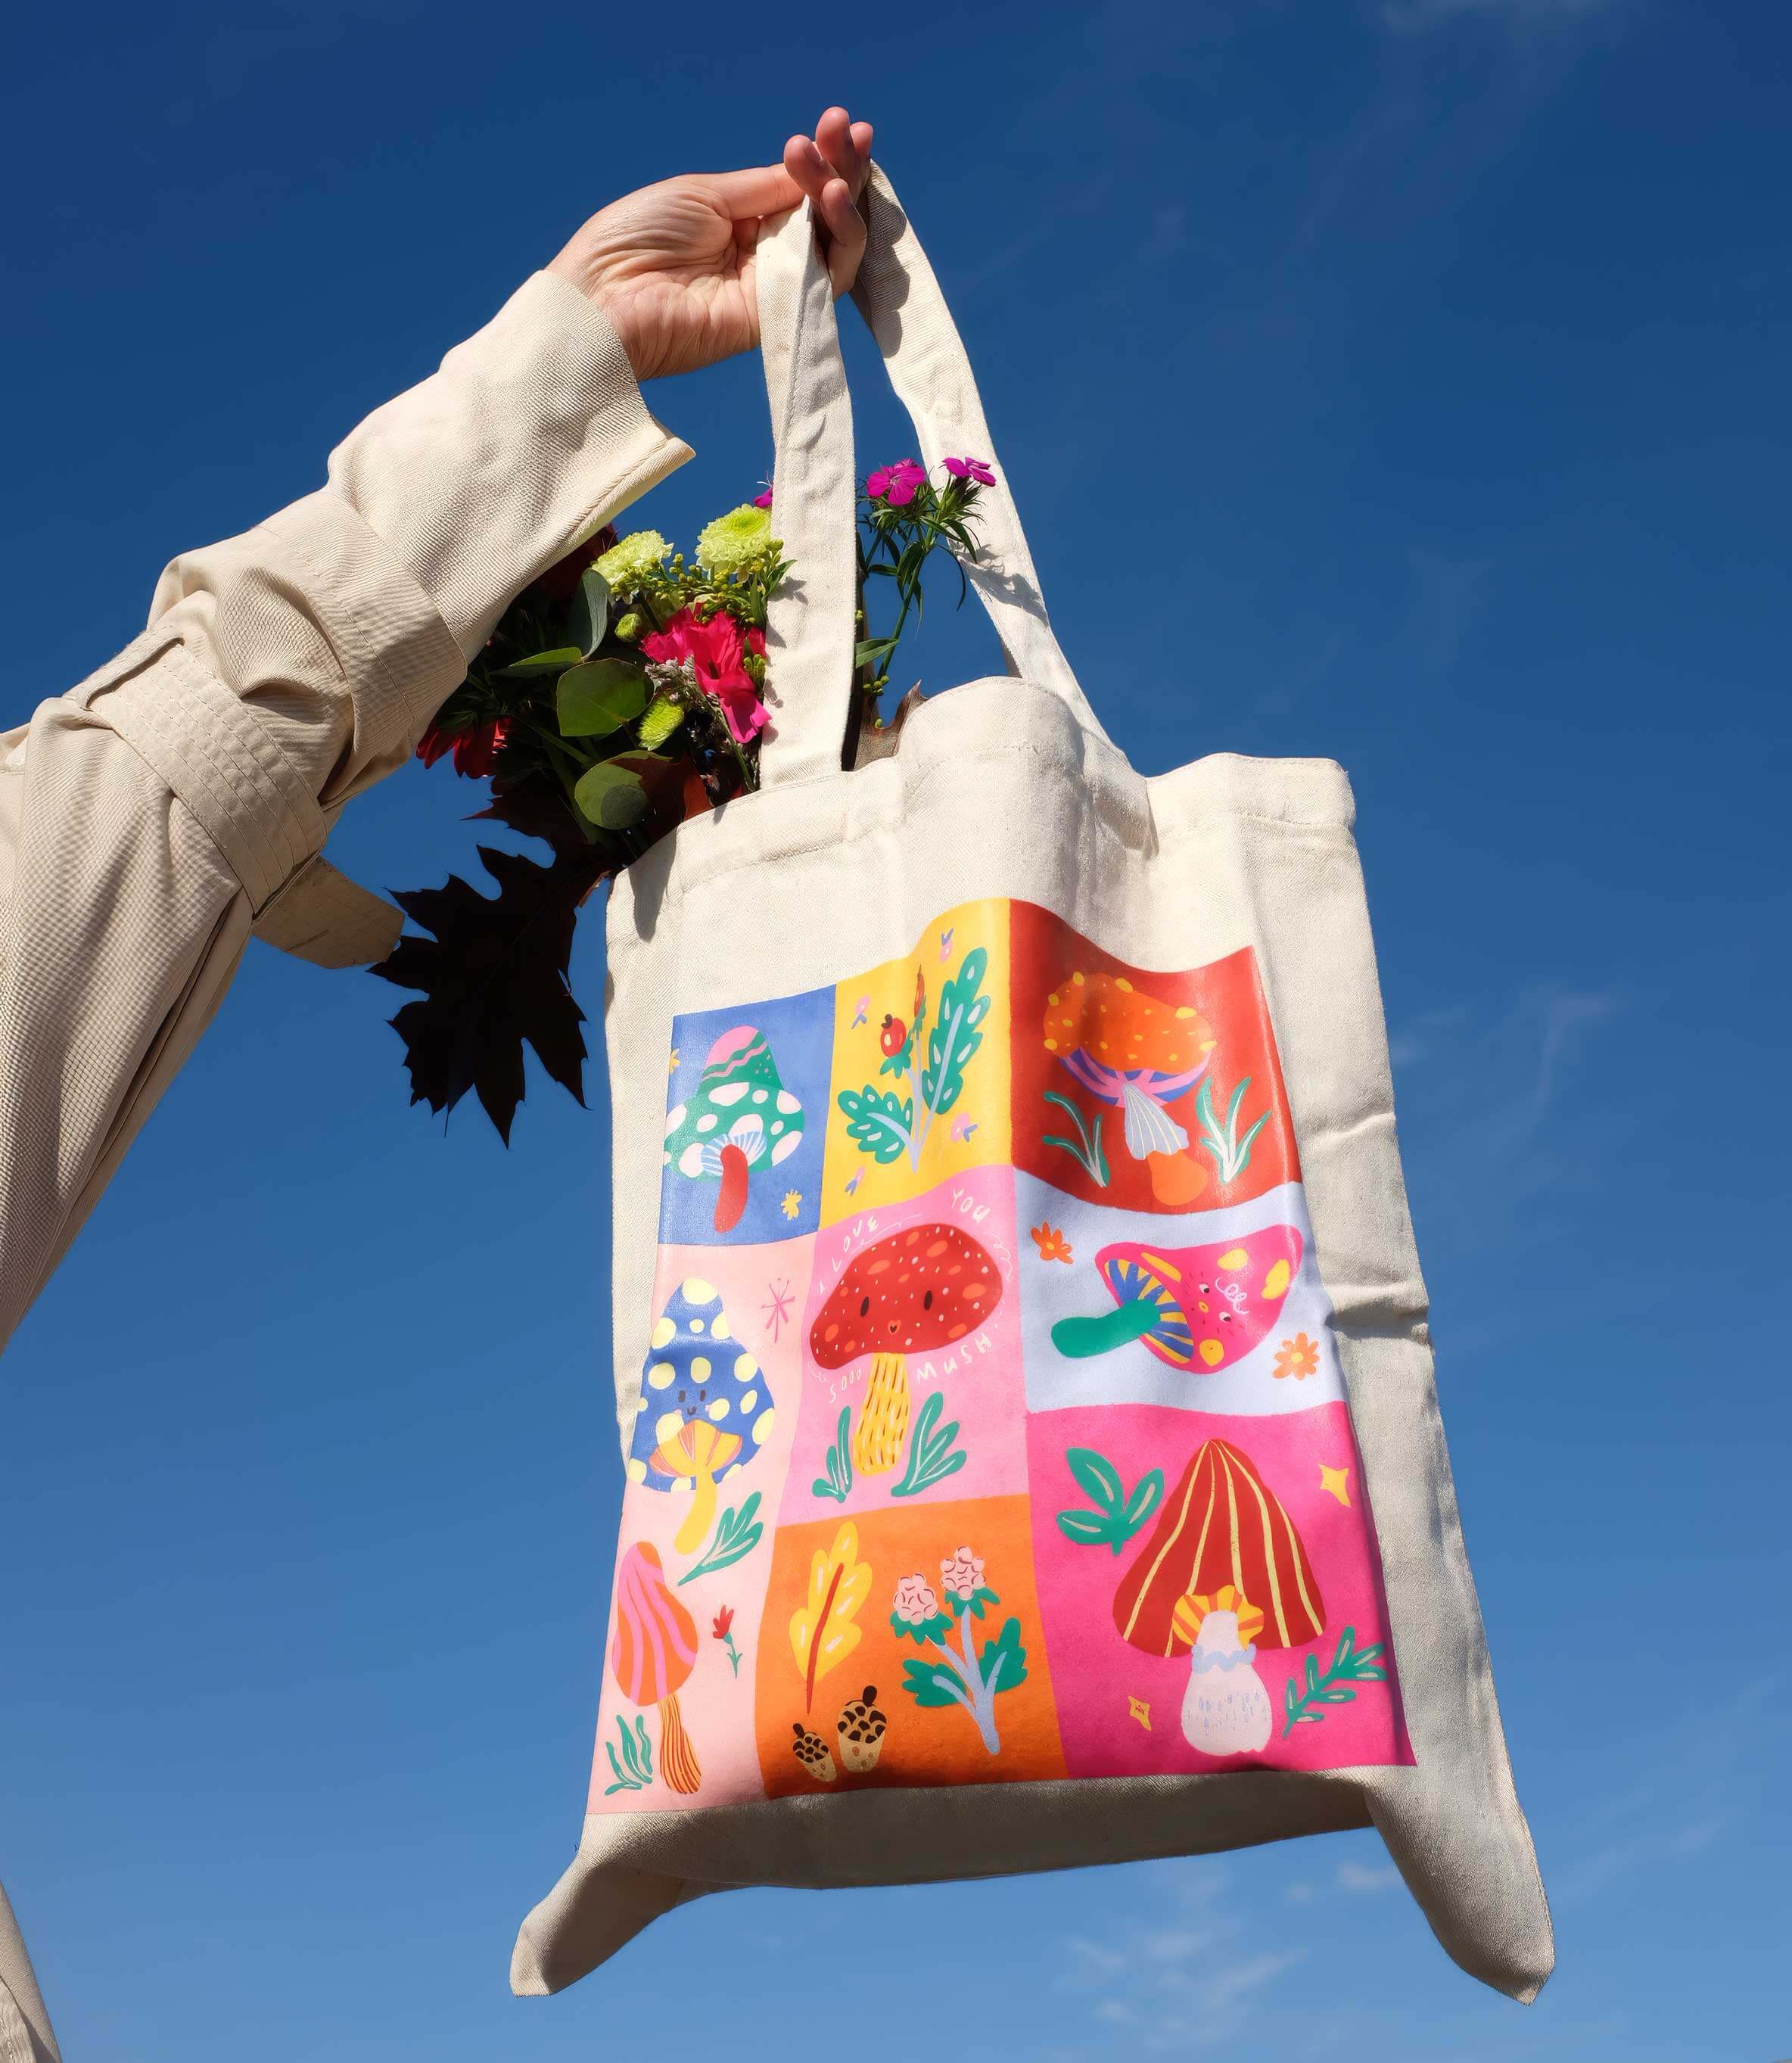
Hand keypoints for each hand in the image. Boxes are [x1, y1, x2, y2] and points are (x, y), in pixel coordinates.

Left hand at [548, 108, 873, 382]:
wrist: (608, 296)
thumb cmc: (638, 238)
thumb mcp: (705, 192)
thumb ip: (763, 187)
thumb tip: (811, 169)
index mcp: (739, 221)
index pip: (797, 189)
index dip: (823, 158)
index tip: (838, 123)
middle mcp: (762, 255)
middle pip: (821, 212)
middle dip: (841, 168)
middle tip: (850, 130)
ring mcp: (774, 287)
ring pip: (834, 244)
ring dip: (844, 198)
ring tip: (837, 166)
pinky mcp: (780, 316)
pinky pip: (829, 280)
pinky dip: (840, 238)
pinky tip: (830, 197)